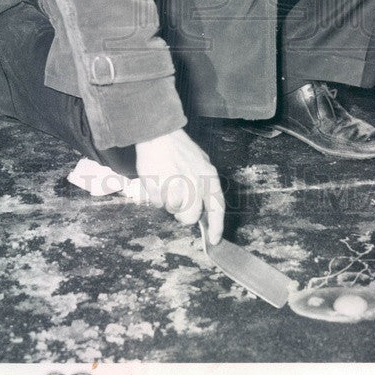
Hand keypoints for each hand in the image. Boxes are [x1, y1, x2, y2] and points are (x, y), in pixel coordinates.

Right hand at [135, 128, 224, 244]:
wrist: (159, 135)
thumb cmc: (179, 148)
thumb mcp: (201, 162)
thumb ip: (205, 184)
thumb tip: (206, 209)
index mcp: (209, 176)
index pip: (217, 208)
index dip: (216, 227)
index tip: (214, 240)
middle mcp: (196, 183)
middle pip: (192, 217)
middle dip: (184, 214)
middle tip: (179, 200)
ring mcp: (178, 186)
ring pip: (174, 211)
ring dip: (169, 203)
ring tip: (167, 184)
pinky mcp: (161, 188)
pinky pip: (158, 204)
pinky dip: (156, 197)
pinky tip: (158, 181)